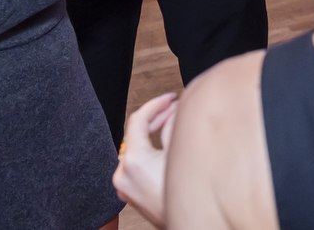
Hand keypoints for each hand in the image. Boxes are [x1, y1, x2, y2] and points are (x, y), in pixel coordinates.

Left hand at [113, 92, 177, 228]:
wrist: (190, 225)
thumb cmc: (187, 193)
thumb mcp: (182, 152)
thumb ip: (175, 126)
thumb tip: (175, 109)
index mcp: (133, 161)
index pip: (138, 120)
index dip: (156, 104)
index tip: (170, 97)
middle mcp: (123, 174)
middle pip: (135, 134)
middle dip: (156, 117)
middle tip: (174, 107)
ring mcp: (124, 186)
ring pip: (135, 148)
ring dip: (153, 133)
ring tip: (172, 123)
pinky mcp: (130, 194)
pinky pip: (136, 163)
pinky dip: (149, 150)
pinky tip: (165, 145)